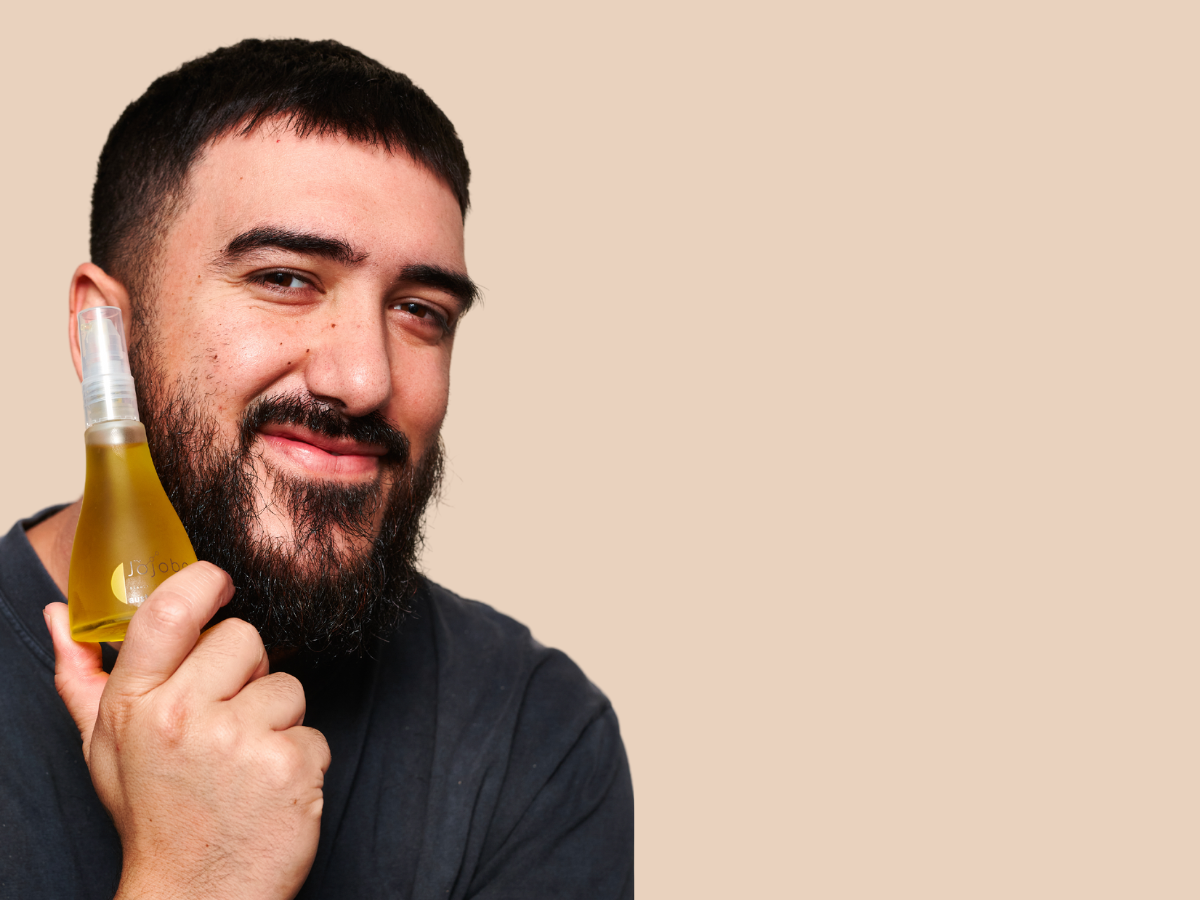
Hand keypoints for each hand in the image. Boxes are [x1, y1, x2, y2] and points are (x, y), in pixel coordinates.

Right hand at [44, 562, 329, 899]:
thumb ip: (81, 677)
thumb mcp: (105, 746)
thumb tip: (57, 615)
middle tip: (225, 722)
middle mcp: (182, 717)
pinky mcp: (288, 766)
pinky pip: (313, 732)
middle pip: (245, 638)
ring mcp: (238, 741)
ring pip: (286, 686)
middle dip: (246, 673)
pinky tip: (267, 790)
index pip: (171, 610)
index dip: (204, 581)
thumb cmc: (155, 812)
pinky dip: (300, 760)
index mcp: (135, 704)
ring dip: (276, 721)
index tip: (220, 585)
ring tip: (243, 765)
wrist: (195, 896)